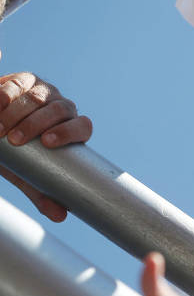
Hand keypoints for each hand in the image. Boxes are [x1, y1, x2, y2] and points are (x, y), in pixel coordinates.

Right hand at [0, 72, 92, 221]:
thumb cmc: (20, 154)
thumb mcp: (29, 173)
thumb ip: (42, 191)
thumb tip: (60, 216)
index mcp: (73, 128)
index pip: (83, 126)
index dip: (69, 133)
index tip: (48, 143)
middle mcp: (63, 107)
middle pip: (60, 110)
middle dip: (37, 124)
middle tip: (14, 140)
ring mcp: (45, 90)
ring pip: (40, 96)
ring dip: (19, 112)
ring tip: (0, 130)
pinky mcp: (24, 79)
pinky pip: (19, 83)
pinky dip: (8, 93)